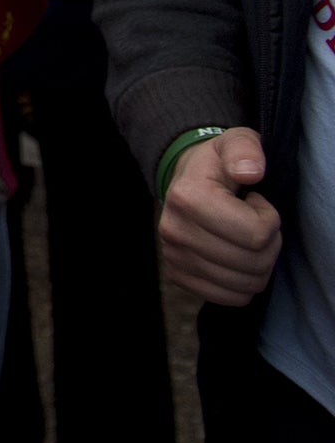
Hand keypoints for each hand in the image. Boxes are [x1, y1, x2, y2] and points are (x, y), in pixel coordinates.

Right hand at [160, 127, 281, 305]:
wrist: (184, 181)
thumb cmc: (218, 165)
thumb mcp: (235, 143)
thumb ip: (246, 151)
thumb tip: (250, 173)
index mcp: (187, 197)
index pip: (256, 234)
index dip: (269, 220)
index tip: (255, 202)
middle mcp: (174, 230)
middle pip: (254, 263)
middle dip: (268, 245)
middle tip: (255, 224)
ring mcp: (173, 256)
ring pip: (246, 285)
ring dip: (258, 265)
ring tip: (245, 239)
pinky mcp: (177, 276)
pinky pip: (230, 298)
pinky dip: (243, 284)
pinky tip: (236, 259)